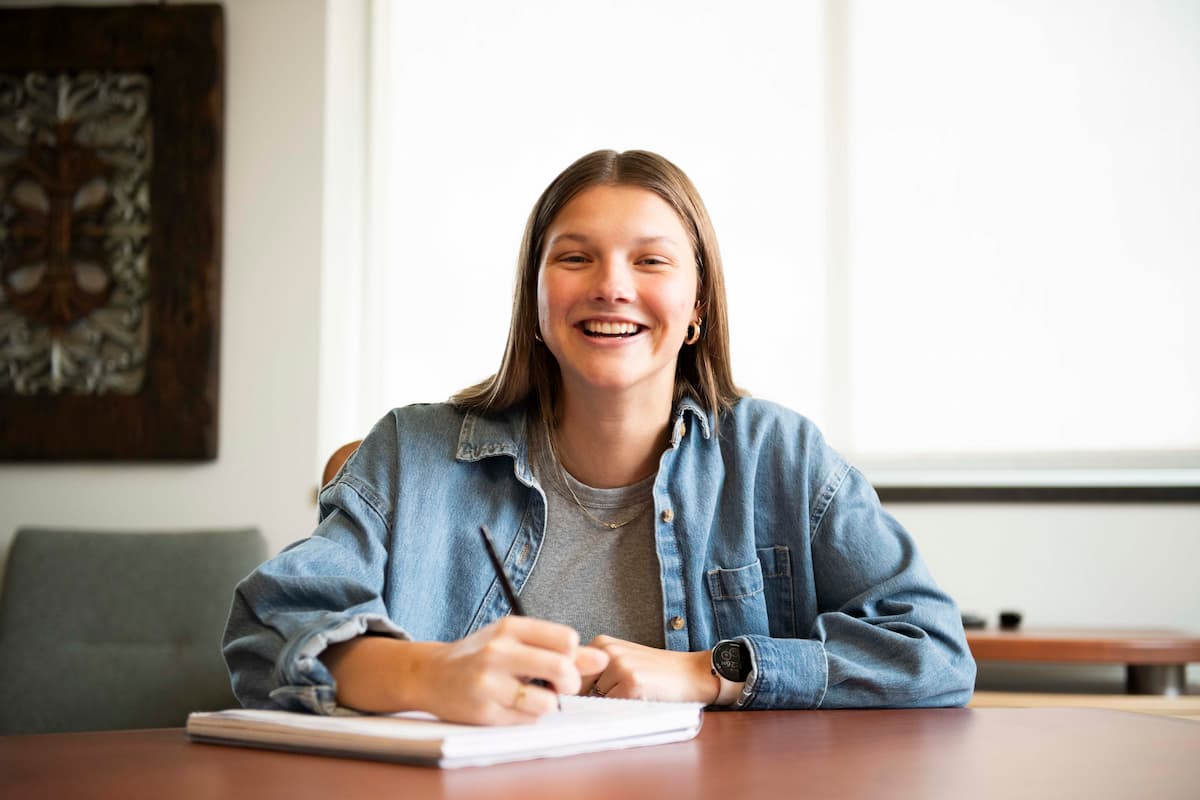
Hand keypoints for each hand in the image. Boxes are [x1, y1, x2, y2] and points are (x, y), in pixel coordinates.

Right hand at [325, 617, 607, 724]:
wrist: (431, 674)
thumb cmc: (481, 654)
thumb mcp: (515, 640)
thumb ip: (559, 648)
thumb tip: (602, 658)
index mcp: (510, 627)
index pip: (567, 638)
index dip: (573, 655)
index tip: (563, 661)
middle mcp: (498, 651)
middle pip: (562, 668)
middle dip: (571, 683)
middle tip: (562, 686)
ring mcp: (489, 683)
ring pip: (547, 701)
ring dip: (548, 703)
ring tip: (531, 695)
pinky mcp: (483, 712)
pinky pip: (526, 719)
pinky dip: (528, 715)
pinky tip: (511, 705)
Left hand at [580, 635, 719, 703]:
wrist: (692, 673)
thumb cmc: (655, 672)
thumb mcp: (622, 661)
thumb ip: (594, 673)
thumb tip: (563, 694)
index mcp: (601, 643)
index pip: (571, 673)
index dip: (576, 691)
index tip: (588, 697)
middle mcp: (607, 651)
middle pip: (579, 689)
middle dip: (590, 700)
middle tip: (620, 696)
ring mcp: (619, 666)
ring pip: (595, 701)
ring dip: (609, 706)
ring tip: (633, 695)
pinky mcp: (632, 683)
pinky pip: (612, 708)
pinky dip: (623, 711)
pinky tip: (642, 699)